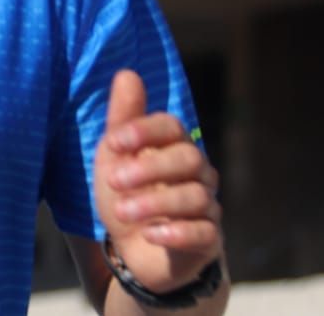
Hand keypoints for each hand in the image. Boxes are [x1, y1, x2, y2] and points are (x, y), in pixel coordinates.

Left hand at [92, 70, 224, 293]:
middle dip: (150, 168)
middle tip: (115, 181)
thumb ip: (122, 119)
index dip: (146, 130)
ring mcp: (206, 206)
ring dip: (155, 202)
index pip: (172, 126)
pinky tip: (150, 234)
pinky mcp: (208, 240)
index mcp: (173, 147)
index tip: (115, 141)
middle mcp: (197, 172)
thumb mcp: (115, 159)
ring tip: (122, 212)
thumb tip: (127, 72)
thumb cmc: (126, 195)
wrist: (135, 252)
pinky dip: (177, 233)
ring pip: (195, 196)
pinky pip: (204, 233)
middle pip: (188, 158)